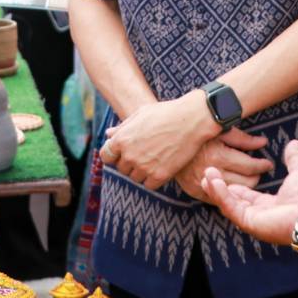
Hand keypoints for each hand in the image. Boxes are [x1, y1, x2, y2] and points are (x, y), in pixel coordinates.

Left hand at [101, 93, 217, 189]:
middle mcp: (129, 155)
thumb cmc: (165, 113)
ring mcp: (144, 167)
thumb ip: (122, 128)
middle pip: (121, 168)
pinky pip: (149, 184)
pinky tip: (161, 166)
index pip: (106, 156)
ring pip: (135, 177)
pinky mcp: (159, 176)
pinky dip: (153, 178)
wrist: (191, 120)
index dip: (113, 155)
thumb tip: (108, 134)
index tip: (121, 154)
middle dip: (129, 162)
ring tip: (155, 158)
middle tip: (145, 152)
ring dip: (142, 171)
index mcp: (121, 139)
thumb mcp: (140, 115)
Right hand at [175, 127, 273, 201]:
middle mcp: (210, 173)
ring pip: (233, 193)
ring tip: (248, 177)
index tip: (268, 164)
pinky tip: (232, 184)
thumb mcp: (219, 129)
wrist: (166, 138)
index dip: (262, 165)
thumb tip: (263, 143)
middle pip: (245, 183)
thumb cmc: (196, 130)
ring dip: (244, 186)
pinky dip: (227, 192)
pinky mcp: (194, 191)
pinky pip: (217, 198)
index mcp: (218, 156)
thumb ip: (243, 138)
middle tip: (260, 170)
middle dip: (256, 177)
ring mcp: (201, 184)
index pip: (250, 166)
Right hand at [202, 139, 297, 246]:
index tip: (221, 174)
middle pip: (233, 201)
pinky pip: (230, 207)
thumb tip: (294, 143)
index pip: (246, 196)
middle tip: (207, 171)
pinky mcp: (249, 223)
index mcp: (269, 205)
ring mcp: (253, 220)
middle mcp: (259, 215)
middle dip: (219, 187)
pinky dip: (220, 194)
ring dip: (216, 189)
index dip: (233, 185)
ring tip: (206, 173)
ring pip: (228, 204)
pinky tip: (212, 181)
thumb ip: (294, 158)